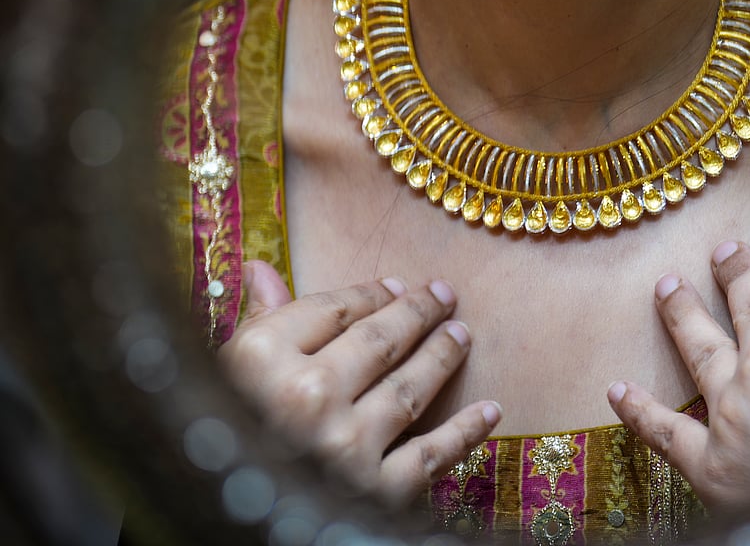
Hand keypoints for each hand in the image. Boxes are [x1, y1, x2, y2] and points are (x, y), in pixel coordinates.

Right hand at [218, 261, 501, 505]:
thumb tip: (264, 268)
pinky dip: (467, 430)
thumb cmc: (220, 440)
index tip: (394, 285)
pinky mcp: (375, 494)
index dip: (370, 293)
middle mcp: (304, 398)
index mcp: (260, 360)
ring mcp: (344, 446)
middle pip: (379, 340)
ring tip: (461, 334)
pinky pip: (432, 454)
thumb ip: (256, 324)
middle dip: (417, 313)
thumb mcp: (225, 379)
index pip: (333, 308)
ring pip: (410, 388)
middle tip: (444, 294)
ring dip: (443, 356)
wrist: (223, 526)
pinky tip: (490, 410)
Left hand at [606, 202, 749, 516]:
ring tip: (667, 287)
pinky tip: (617, 391)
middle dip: (735, 272)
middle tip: (723, 251)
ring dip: (682, 312)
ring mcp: (732, 406)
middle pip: (746, 300)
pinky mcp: (710, 462)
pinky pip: (665, 430)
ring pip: (699, 346)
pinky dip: (638, 409)